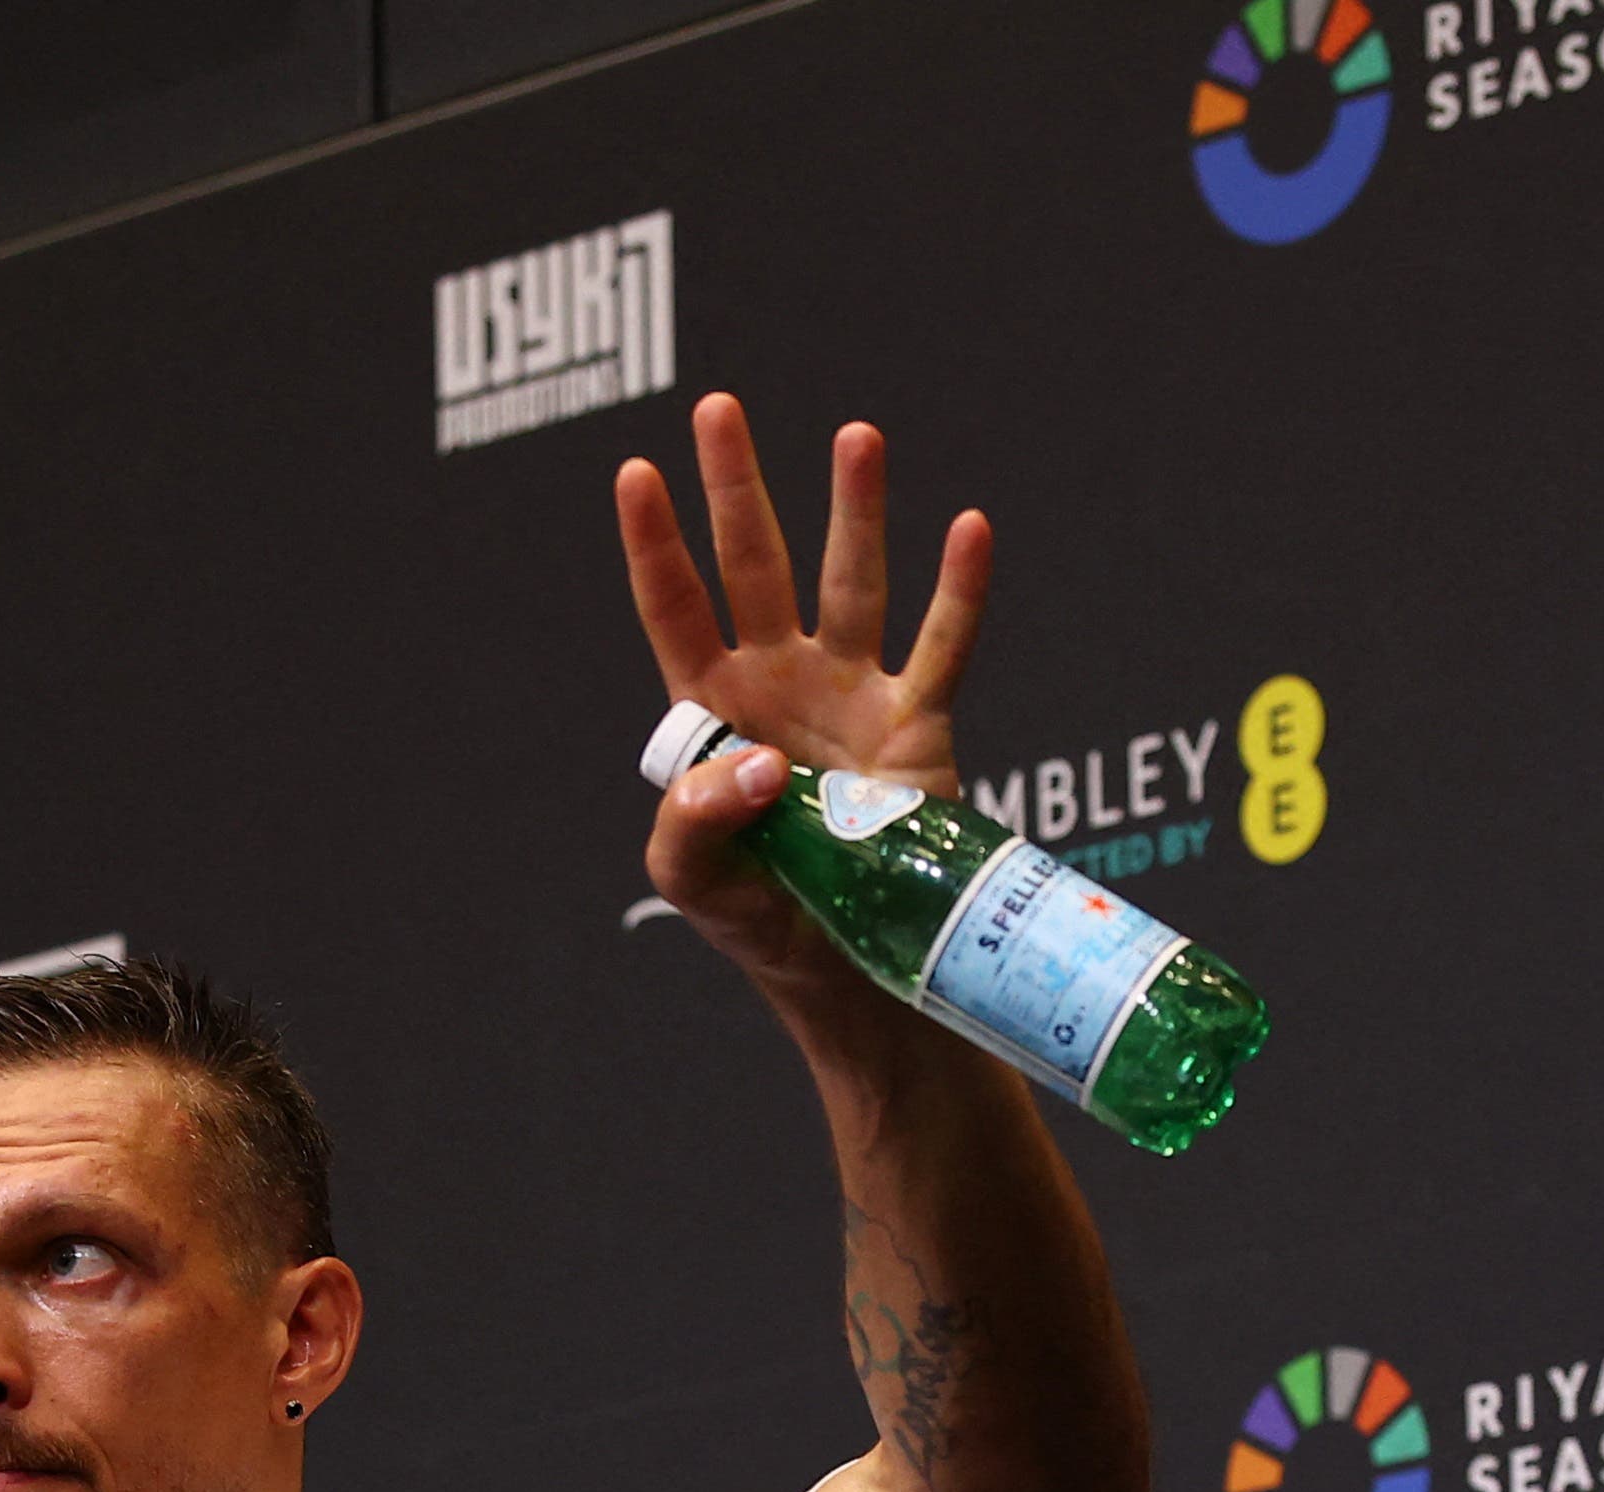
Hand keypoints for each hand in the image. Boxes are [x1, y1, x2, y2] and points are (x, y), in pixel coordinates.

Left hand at [615, 394, 990, 985]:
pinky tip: (969, 526)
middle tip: (719, 406)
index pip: (675, 611)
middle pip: (755, 566)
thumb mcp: (695, 882)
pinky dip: (960, 591)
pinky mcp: (920, 730)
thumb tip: (758, 765)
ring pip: (852, 584)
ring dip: (854, 510)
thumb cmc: (765, 925)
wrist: (852, 973)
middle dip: (737, 487)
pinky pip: (943, 649)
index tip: (634, 470)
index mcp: (714, 714)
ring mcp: (852, 698)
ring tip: (856, 434)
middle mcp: (781, 686)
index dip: (654, 545)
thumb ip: (693, 824)